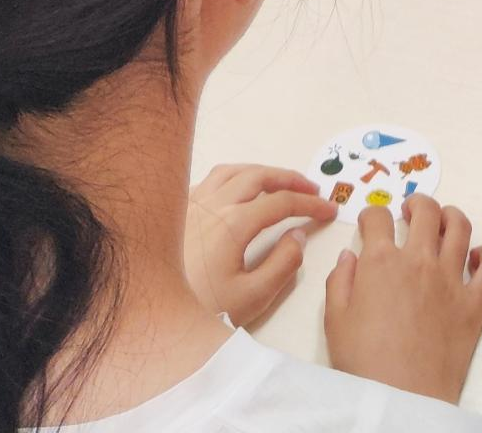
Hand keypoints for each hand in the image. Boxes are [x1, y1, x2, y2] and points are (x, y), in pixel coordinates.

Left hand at [184, 164, 338, 329]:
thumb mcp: (252, 297)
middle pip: (259, 176)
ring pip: (233, 171)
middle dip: (290, 179)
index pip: (282, 202)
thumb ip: (283, 264)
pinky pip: (212, 179)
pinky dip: (235, 176)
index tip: (329, 211)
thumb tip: (298, 235)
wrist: (152, 310)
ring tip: (279, 182)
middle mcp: (213, 204)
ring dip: (261, 172)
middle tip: (312, 188)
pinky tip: (238, 191)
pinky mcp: (179, 210)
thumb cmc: (202, 308)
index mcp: (234, 223)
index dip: (310, 204)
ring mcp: (192, 203)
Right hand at [324, 195, 481, 404]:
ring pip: (460, 227)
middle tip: (409, 210)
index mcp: (381, 262)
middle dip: (415, 203)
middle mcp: (419, 261)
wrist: (403, 396)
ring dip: (450, 216)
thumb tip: (350, 256)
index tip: (370, 223)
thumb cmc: (364, 361)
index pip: (378, 218)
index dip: (371, 215)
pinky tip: (476, 255)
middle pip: (425, 212)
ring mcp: (451, 279)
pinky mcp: (474, 302)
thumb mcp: (335, 320)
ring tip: (443, 220)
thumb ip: (339, 281)